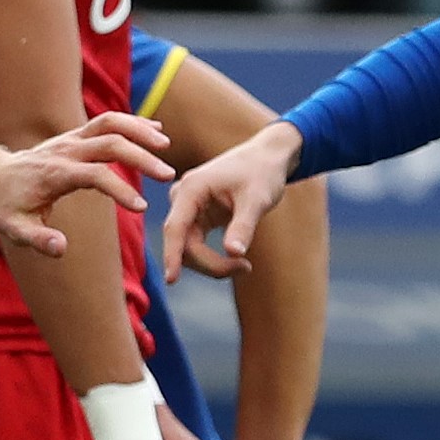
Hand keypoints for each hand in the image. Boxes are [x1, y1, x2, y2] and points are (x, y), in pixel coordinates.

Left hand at [0, 111, 173, 256]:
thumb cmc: (6, 207)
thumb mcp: (15, 229)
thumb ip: (38, 240)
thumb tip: (61, 249)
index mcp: (54, 174)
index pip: (94, 176)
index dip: (119, 190)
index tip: (141, 208)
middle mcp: (64, 150)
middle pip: (109, 143)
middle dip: (141, 157)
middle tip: (167, 176)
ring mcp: (70, 139)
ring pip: (110, 123)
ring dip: (139, 131)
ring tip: (166, 146)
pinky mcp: (75, 135)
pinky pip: (107, 121)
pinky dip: (132, 123)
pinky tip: (155, 131)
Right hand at [163, 122, 301, 280]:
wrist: (267, 158)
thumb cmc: (262, 173)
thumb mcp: (257, 199)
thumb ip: (243, 226)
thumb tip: (233, 253)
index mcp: (191, 188)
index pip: (175, 227)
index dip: (172, 255)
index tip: (172, 280)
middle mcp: (183, 197)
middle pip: (182, 242)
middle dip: (209, 263)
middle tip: (245, 268)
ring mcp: (188, 207)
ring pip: (188, 247)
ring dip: (212, 263)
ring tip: (244, 265)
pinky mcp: (196, 216)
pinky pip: (196, 245)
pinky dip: (214, 258)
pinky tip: (237, 260)